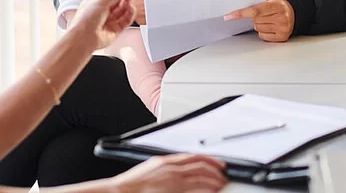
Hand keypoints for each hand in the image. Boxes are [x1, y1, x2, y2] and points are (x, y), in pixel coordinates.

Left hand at [71, 0, 138, 49]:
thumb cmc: (85, 19)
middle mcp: (104, 9)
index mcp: (97, 0)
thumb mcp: (101, 1)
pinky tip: (131, 8)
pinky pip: (126, 20)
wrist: (83, 38)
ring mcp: (110, 19)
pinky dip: (130, 13)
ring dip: (128, 3)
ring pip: (124, 9)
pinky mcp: (116, 29)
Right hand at [110, 154, 226, 191]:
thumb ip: (166, 168)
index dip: (209, 159)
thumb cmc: (133, 184)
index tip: (218, 164)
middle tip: (223, 175)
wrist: (121, 191)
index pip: (193, 156)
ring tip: (221, 184)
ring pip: (200, 177)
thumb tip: (178, 171)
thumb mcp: (151, 169)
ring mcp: (172, 181)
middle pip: (200, 166)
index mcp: (166, 161)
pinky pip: (194, 189)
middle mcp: (171, 169)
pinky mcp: (173, 191)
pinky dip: (206, 190)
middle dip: (215, 170)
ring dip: (214, 181)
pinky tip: (212, 191)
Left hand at [224, 0, 294, 41]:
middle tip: (260, 14)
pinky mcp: (282, 37)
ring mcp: (282, 28)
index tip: (229, 16)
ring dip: (258, 24)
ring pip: (258, 28)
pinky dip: (263, 32)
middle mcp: (281, 18)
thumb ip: (258, 4)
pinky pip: (263, 36)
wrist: (295, 12)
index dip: (240, 14)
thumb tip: (240, 8)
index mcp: (277, 6)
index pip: (255, 11)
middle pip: (255, 21)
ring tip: (267, 19)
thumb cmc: (279, 6)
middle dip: (253, 18)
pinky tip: (269, 26)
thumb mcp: (271, 0)